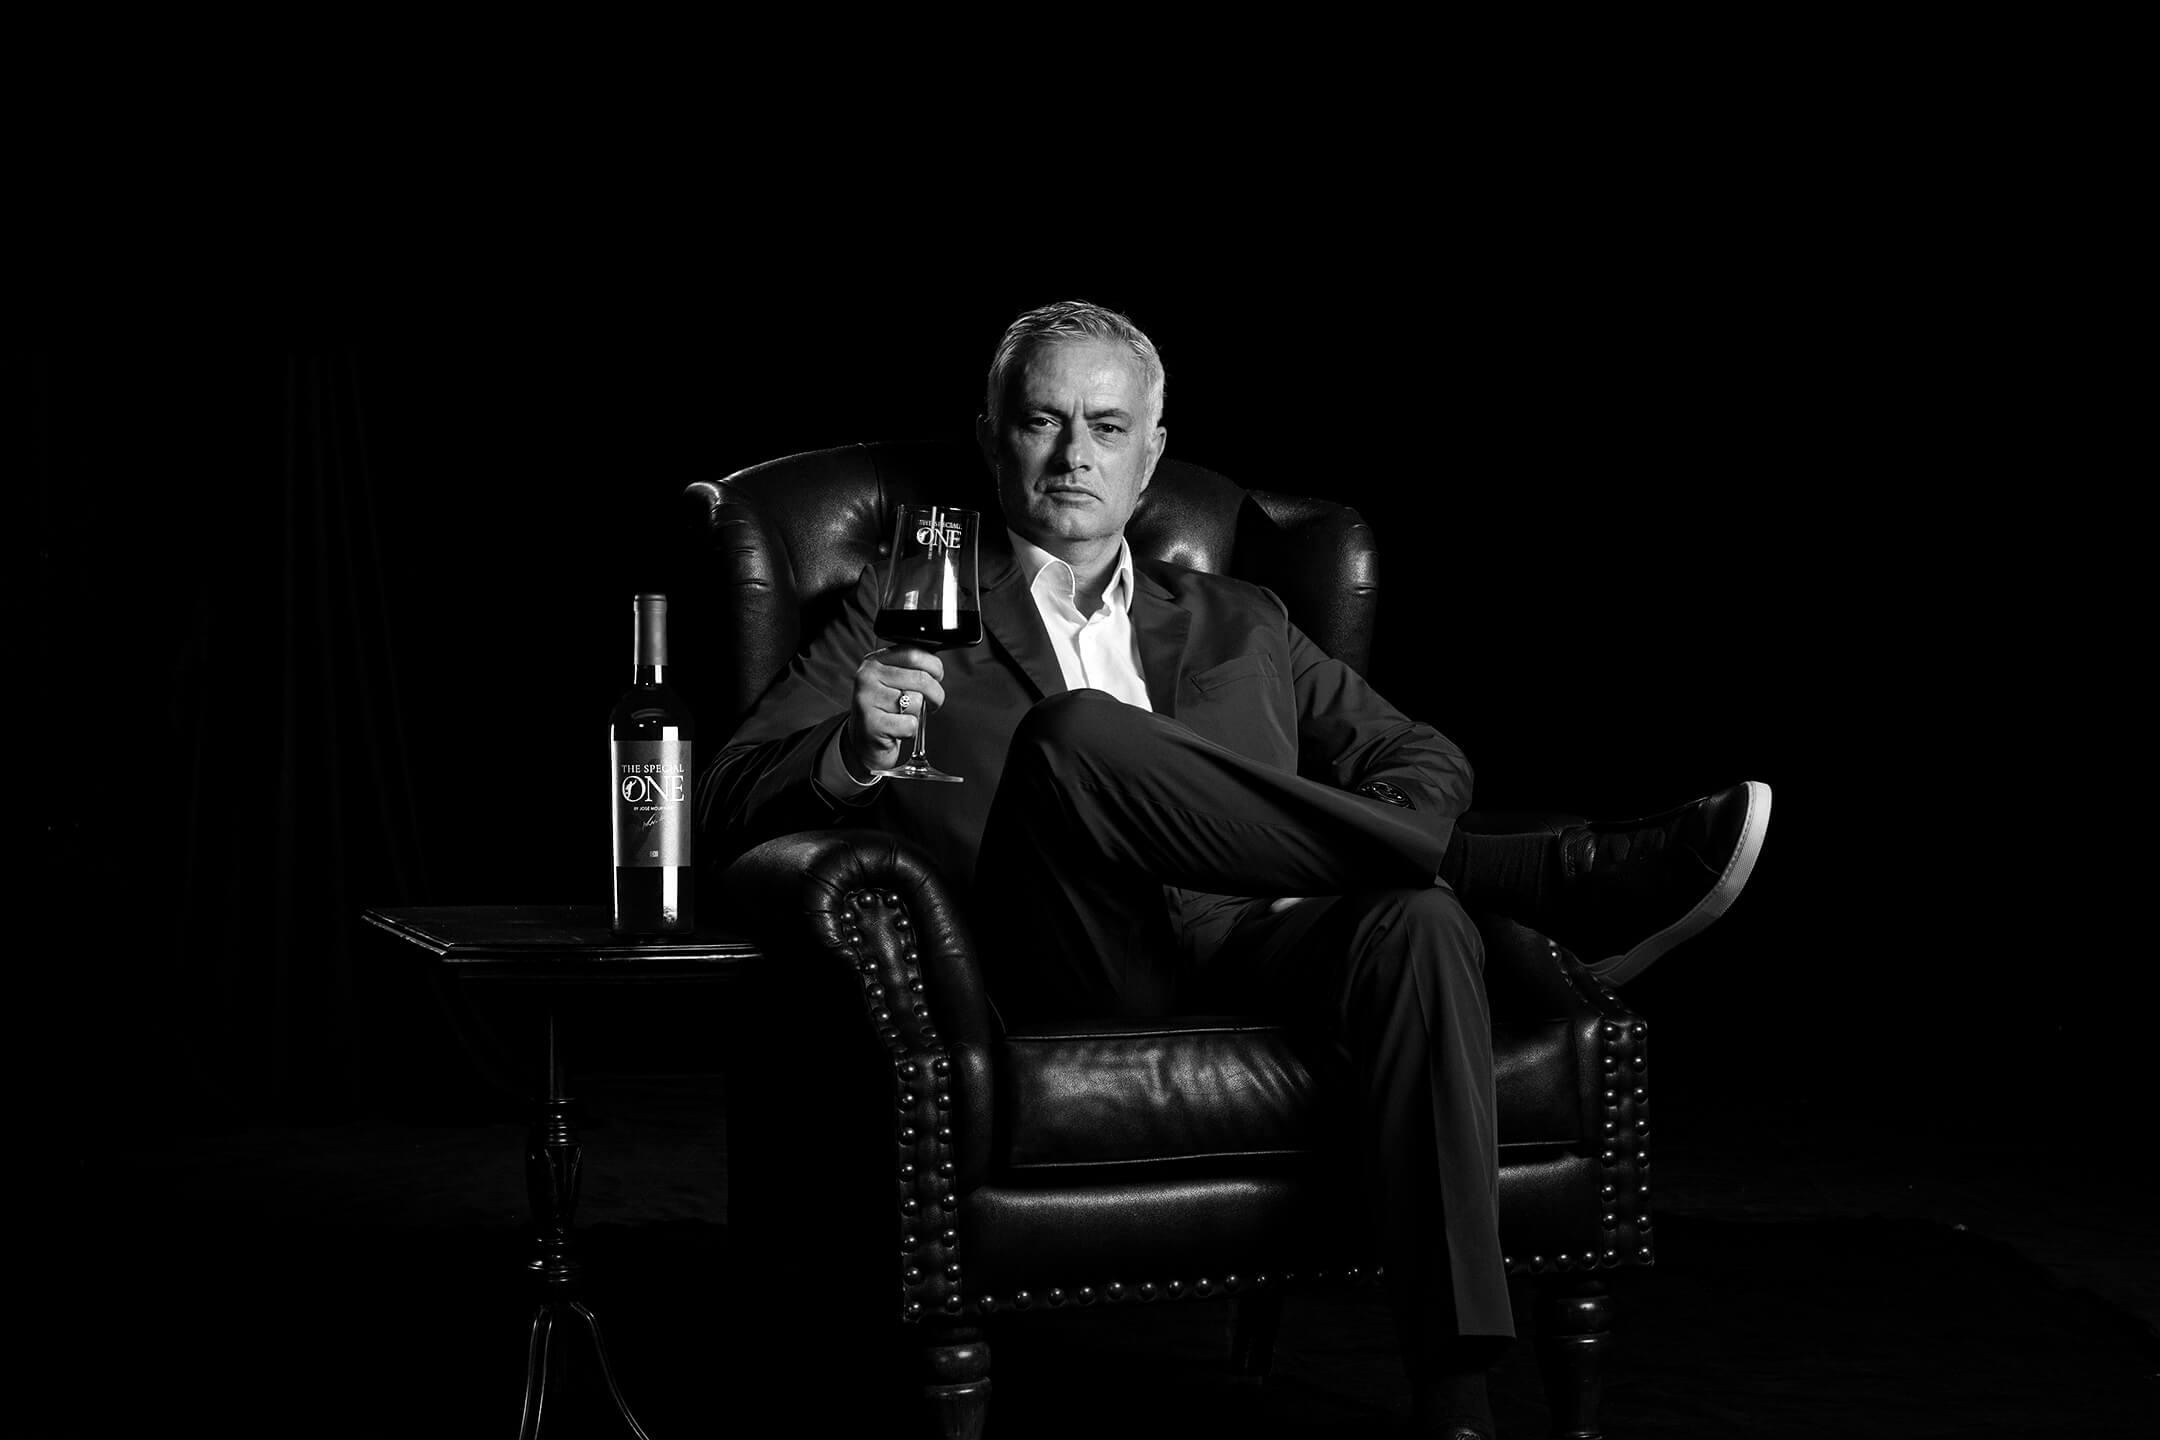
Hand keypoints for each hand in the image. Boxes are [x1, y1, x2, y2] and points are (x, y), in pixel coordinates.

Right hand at [844, 645, 946, 778]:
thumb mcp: (893, 682)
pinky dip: (910, 731)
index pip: (913, 653)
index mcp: (874, 661)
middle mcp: (867, 677)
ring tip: (905, 717)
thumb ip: (910, 669)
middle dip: (936, 693)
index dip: (934, 666)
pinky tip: (898, 730)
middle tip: (934, 702)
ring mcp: (866, 700)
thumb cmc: (886, 710)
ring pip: (916, 701)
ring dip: (918, 714)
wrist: (865, 742)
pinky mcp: (871, 723)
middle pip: (920, 678)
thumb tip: (936, 668)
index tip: (937, 677)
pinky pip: (910, 724)